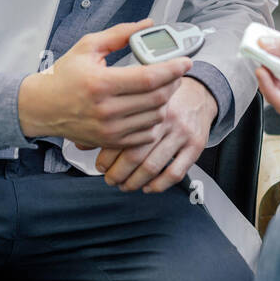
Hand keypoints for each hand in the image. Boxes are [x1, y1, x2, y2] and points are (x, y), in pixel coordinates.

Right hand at [17, 19, 191, 150]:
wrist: (42, 107)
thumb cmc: (64, 76)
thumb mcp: (88, 46)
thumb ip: (120, 34)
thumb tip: (147, 25)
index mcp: (101, 83)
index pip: (149, 78)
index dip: (173, 69)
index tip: (186, 61)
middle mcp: (106, 110)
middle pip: (157, 98)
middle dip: (173, 82)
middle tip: (175, 72)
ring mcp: (110, 129)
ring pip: (155, 117)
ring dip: (165, 101)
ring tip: (162, 87)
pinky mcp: (111, 141)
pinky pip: (145, 134)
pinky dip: (154, 120)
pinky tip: (149, 107)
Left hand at [94, 77, 216, 192]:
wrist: (199, 93)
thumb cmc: (161, 99)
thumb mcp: (137, 100)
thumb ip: (110, 121)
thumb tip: (80, 144)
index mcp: (145, 104)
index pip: (120, 136)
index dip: (106, 157)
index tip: (100, 166)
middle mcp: (163, 118)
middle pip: (135, 154)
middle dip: (118, 173)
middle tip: (110, 179)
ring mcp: (181, 132)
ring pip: (153, 166)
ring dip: (135, 182)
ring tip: (125, 185)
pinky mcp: (196, 145)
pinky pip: (176, 172)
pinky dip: (159, 185)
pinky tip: (149, 187)